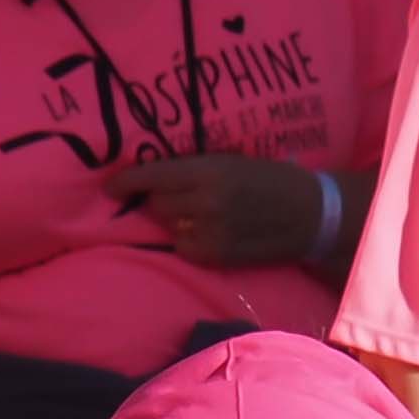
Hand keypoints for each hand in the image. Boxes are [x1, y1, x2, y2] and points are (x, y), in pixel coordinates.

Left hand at [105, 152, 330, 269]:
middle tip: (180, 197)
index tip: (108, 187)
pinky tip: (212, 234)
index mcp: (211, 170)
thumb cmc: (270, 180)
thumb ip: (194, 171)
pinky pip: (185, 248)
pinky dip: (190, 241)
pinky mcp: (217, 256)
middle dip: (160, 201)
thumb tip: (154, 181)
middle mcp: (206, 201)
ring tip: (201, 215)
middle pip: (157, 204)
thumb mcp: (233, 161)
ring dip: (175, 222)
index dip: (127, 181)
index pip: (154, 176)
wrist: (310, 213)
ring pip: (169, 228)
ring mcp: (210, 232)